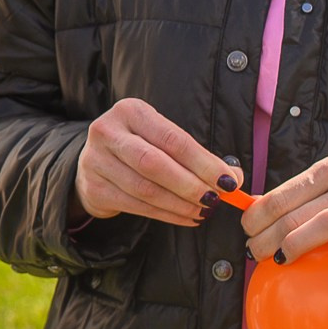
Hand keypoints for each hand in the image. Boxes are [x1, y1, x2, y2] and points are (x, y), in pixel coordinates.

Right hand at [73, 98, 233, 226]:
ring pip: (145, 188)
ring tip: (204, 211)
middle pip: (154, 163)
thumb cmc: (140, 147)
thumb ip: (196, 156)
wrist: (95, 163)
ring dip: (180, 204)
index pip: (172, 139)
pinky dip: (167, 215)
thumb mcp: (162, 139)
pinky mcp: (94, 189)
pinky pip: (136, 206)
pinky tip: (186, 217)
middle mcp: (107, 132)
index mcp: (130, 111)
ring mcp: (95, 161)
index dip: (203, 162)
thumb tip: (233, 177)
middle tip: (215, 199)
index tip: (228, 180)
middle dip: (190, 184)